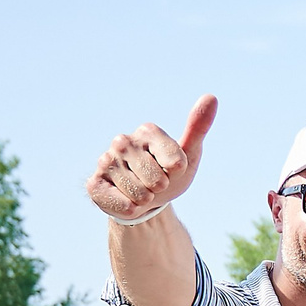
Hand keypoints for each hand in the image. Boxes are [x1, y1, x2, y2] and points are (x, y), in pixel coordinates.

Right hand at [88, 95, 215, 222]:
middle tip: (156, 183)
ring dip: (145, 200)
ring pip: (139, 195)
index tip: (173, 168)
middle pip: (157, 181)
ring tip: (141, 190)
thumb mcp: (189, 154)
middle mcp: (123, 141)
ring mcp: (106, 161)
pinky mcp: (94, 183)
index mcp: (148, 131)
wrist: (146, 199)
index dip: (178, 172)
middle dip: (161, 189)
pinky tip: (126, 199)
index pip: (176, 162)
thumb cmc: (169, 174)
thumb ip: (198, 127)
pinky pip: (122, 204)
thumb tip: (211, 97)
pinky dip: (130, 209)